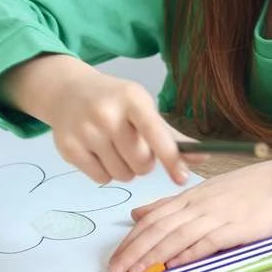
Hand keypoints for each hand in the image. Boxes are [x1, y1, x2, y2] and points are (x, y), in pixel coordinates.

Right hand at [1, 54, 194, 185]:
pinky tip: (99, 152)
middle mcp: (106, 113)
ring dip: (125, 169)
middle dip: (144, 163)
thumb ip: (171, 135)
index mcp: (132, 99)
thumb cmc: (114, 101)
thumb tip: (203, 156)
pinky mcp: (68, 148)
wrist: (68, 92)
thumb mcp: (142, 107)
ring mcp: (85, 131)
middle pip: (141, 162)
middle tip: (135, 148)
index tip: (182, 178)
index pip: (156, 133)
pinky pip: (101, 179)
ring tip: (116, 149)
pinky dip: (105, 173)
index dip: (171, 158)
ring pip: (122, 175)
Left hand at [106, 152, 271, 271]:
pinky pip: (208, 241)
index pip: (152, 219)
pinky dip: (189, 253)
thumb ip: (171, 205)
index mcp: (190, 197)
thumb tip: (138, 214)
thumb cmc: (249, 189)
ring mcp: (217, 215)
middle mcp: (199, 205)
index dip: (131, 240)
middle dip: (134, 252)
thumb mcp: (205, 192)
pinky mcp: (236, 227)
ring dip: (154, 256)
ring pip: (177, 236)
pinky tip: (174, 264)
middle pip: (159, 229)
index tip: (114, 259)